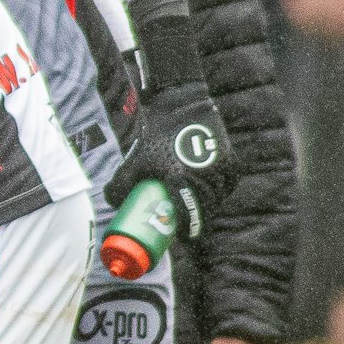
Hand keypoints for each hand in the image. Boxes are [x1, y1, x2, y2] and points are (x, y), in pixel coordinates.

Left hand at [103, 73, 232, 240]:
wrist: (183, 106)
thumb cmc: (156, 136)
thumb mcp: (136, 161)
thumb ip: (120, 184)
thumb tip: (112, 203)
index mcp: (182, 180)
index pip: (189, 218)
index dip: (188, 232)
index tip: (182, 237)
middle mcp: (206, 178)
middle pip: (205, 212)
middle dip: (196, 220)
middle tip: (186, 223)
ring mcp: (222, 170)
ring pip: (218, 200)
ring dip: (209, 206)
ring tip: (197, 208)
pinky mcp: (232, 162)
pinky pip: (227, 186)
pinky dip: (220, 192)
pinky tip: (211, 194)